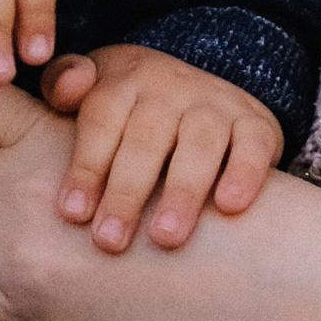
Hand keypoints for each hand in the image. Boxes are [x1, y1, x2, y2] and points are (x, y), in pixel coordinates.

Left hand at [39, 45, 283, 250]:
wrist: (197, 96)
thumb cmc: (127, 111)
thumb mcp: (93, 91)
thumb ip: (64, 87)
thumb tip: (68, 89)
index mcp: (125, 80)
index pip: (102, 118)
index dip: (87, 165)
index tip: (72, 213)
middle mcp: (172, 87)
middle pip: (147, 136)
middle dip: (127, 190)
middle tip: (109, 241)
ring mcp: (216, 104)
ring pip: (200, 142)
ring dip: (182, 190)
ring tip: (164, 238)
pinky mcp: (256, 124)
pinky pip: (254, 144)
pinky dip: (244, 173)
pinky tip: (229, 207)